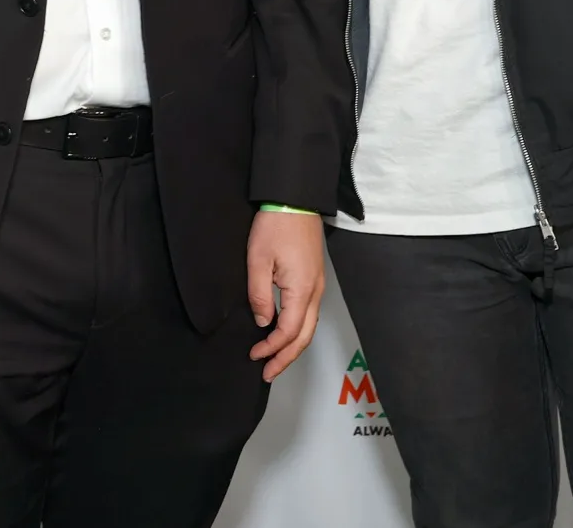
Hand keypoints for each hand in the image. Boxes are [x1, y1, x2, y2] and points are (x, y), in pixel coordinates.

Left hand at [246, 209, 325, 381]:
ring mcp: (317, 285)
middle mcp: (315, 291)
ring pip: (310, 326)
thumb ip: (259, 294)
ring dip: (293, 345)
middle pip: (305, 336)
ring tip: (275, 359)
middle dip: (286, 357)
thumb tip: (263, 322)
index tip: (255, 357)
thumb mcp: (257, 260)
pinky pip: (309, 313)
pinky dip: (298, 330)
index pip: (289, 332)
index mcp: (302, 290)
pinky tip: (284, 332)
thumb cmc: (276, 226)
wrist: (295, 200)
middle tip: (268, 373)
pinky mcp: (314, 278)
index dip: (272, 349)